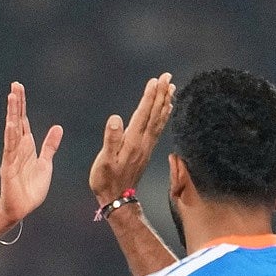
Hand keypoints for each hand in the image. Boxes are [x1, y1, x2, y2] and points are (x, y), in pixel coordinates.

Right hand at [0, 82, 63, 230]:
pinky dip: (11, 136)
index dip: (22, 105)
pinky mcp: (9, 167)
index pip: (23, 120)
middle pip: (16, 121)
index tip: (19, 88)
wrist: (21, 208)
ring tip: (12, 98)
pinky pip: (10, 149)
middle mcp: (17, 148)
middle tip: (15, 85)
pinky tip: (12, 124)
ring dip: (12, 114)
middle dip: (16, 103)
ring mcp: (12, 156)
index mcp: (26, 146)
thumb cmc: (30, 188)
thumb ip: (50, 146)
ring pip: (12, 131)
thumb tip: (58, 127)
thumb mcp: (45, 164)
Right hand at [89, 73, 174, 206]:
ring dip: (165, 103)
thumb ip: (111, 140)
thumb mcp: (104, 161)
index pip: (143, 114)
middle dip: (161, 94)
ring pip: (159, 120)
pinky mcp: (146, 150)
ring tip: (171, 88)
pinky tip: (166, 110)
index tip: (156, 80)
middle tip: (168, 77)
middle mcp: (143, 142)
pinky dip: (164, 116)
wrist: (117, 199)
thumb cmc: (106, 180)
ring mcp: (146, 146)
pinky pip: (158, 128)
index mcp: (133, 141)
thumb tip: (115, 119)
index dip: (150, 97)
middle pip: (155, 114)